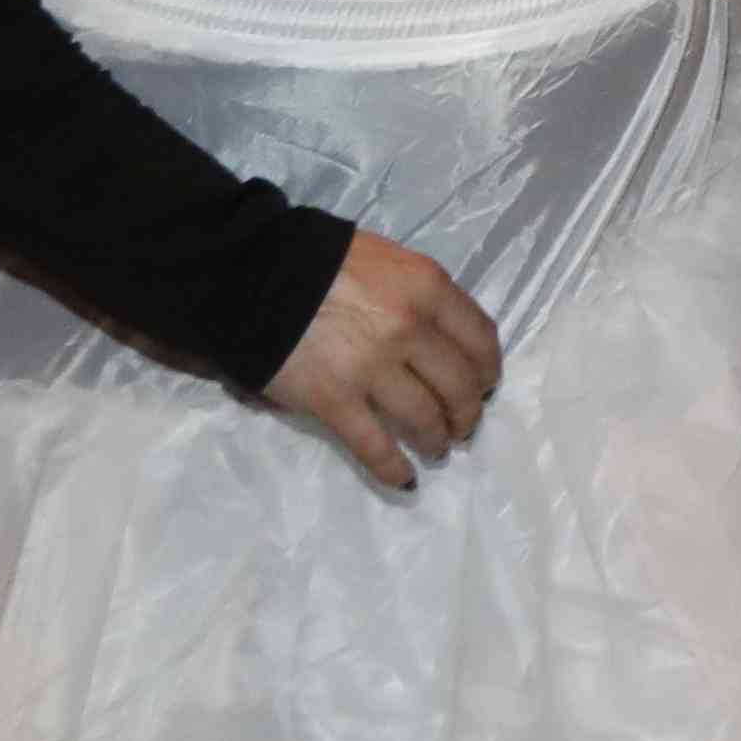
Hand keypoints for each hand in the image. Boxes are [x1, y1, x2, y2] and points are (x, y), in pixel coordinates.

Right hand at [264, 229, 506, 494]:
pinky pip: (374, 445)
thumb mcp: (386, 261)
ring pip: (424, 418)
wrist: (253, 272)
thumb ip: (419, 294)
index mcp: (427, 288)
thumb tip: (441, 336)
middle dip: (468, 412)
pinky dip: (394, 468)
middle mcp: (409, 329)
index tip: (486, 385)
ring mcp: (372, 368)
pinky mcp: (334, 401)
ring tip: (437, 448)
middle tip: (464, 426)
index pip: (480, 337)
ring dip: (437, 439)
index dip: (488, 368)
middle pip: (459, 384)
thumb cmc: (320, 260)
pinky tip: (405, 480)